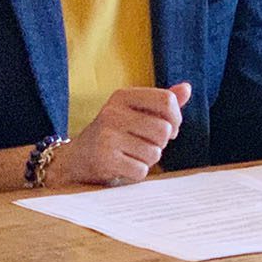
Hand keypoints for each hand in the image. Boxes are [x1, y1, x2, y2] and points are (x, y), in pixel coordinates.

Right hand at [51, 83, 192, 185]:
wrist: (75, 160)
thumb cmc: (112, 135)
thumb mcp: (133, 112)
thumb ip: (160, 103)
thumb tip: (187, 88)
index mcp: (122, 96)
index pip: (167, 100)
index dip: (176, 118)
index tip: (168, 128)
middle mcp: (113, 112)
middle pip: (164, 130)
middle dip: (160, 143)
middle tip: (144, 144)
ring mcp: (107, 136)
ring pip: (155, 153)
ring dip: (148, 159)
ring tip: (130, 155)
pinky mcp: (105, 159)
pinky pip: (141, 170)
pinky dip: (136, 173)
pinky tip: (123, 166)